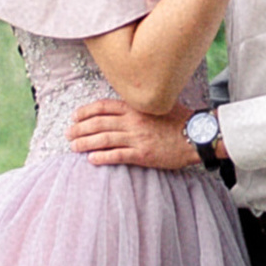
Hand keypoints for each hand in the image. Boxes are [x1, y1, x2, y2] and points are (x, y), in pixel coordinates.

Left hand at [65, 100, 198, 173]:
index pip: (103, 106)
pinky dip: (101, 157)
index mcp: (135, 107)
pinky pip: (117, 156)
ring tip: (74, 147)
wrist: (196, 135)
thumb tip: (121, 106)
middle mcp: (133, 121)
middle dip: (79, 128)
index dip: (85, 111)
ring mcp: (136, 138)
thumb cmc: (179, 120)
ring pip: (103, 140)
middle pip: (98, 123)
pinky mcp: (142, 154)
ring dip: (85, 143)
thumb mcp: (157, 105)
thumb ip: (138, 105)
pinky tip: (91, 159)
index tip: (74, 116)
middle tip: (68, 134)